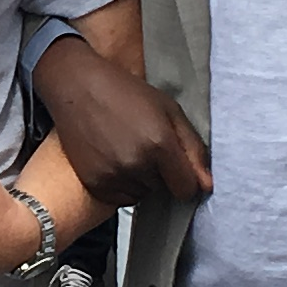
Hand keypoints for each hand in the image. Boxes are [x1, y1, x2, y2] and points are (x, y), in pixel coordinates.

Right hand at [33, 31, 209, 202]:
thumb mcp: (169, 110)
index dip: (185, 178)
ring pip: (142, 195)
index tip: (176, 165)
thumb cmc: (126, 93)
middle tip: (143, 144)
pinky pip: (120, 199)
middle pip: (163, 191)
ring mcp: (112, 176)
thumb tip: (208, 186)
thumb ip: (193, 149)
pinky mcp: (94, 184)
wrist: (78, 87)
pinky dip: (121, 185)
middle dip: (161, 174)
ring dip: (140, 180)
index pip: (186, 189)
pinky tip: (113, 159)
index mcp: (159, 144)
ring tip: (126, 149)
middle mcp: (136, 164)